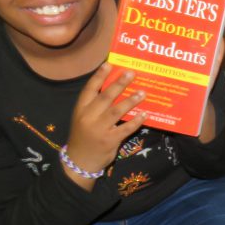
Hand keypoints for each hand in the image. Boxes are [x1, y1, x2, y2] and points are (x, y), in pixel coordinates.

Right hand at [65, 63, 147, 178]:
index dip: (99, 76)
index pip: (89, 89)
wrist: (80, 161)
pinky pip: (125, 129)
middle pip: (105, 97)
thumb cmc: (85, 135)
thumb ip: (96, 105)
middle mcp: (88, 117)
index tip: (109, 64)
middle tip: (131, 73)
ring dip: (130, 101)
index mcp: (81, 109)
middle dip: (119, 84)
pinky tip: (144, 114)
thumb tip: (116, 87)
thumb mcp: (84, 118)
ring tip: (142, 92)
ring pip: (116, 111)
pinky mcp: (109, 141)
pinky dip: (135, 121)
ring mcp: (99, 129)